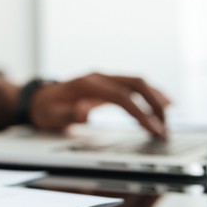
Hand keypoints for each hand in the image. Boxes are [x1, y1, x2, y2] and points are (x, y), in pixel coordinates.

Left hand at [29, 73, 169, 136]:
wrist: (38, 99)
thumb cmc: (45, 109)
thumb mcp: (51, 115)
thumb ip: (67, 114)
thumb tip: (85, 111)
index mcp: (86, 84)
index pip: (121, 97)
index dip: (140, 113)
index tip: (154, 129)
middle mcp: (98, 77)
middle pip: (134, 83)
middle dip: (154, 103)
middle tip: (166, 127)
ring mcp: (103, 78)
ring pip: (136, 82)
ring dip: (155, 98)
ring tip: (168, 120)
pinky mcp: (107, 84)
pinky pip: (132, 86)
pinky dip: (149, 95)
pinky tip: (162, 104)